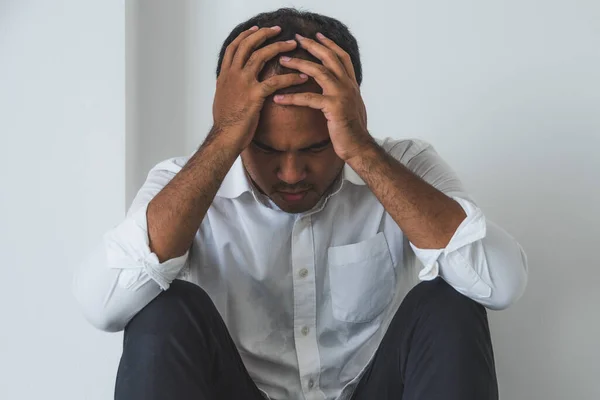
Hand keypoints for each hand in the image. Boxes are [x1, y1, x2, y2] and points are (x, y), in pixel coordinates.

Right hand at [212, 26, 308, 150]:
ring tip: (293, 45)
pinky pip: (275, 81)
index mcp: (225, 75)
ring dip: (279, 48)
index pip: (234, 47)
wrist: (224, 137)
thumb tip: (231, 81)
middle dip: (264, 34)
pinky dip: (290, 78)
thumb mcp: (222, 98)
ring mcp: (243, 83)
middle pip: (248, 45)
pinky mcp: (254, 95)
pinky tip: (302, 77)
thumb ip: (228, 85)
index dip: (246, 35)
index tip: (257, 29)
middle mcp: (232, 74)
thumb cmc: (225, 122)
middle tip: (278, 30)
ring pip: (261, 56)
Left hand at [272, 33, 373, 160]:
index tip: (316, 35)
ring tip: (282, 61)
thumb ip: (343, 93)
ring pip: (319, 71)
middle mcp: (348, 85)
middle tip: (296, 39)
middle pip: (329, 57)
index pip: (341, 57)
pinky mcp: (334, 108)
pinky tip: (278, 98)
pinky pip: (309, 98)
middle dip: (312, 45)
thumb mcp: (349, 106)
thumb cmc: (351, 130)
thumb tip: (335, 88)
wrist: (359, 147)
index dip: (329, 44)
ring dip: (298, 64)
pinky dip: (292, 97)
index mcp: (351, 84)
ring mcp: (342, 95)